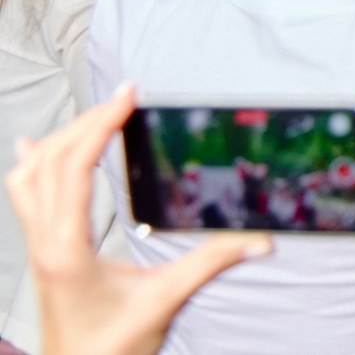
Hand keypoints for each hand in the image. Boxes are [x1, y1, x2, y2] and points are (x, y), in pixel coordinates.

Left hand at [8, 83, 268, 354]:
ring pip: (28, 176)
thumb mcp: (164, 301)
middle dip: (85, 122)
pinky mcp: (41, 252)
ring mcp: (37, 247)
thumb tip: (259, 240)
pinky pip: (22, 196)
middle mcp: (44, 242)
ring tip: (92, 116)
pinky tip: (34, 146)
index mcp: (67, 247)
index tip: (126, 96)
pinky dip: (31, 164)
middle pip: (48, 161)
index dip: (99, 126)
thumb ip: (210, 264)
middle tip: (123, 96)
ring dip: (58, 139)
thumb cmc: (109, 346)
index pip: (74, 168)